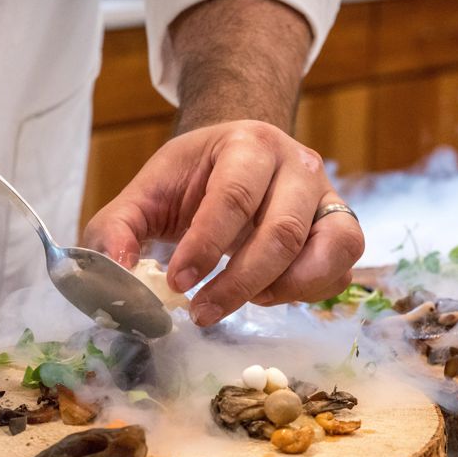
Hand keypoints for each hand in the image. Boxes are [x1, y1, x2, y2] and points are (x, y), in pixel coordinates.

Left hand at [83, 120, 363, 326]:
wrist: (241, 158)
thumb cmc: (194, 178)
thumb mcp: (147, 193)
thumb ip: (118, 229)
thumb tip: (115, 275)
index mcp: (248, 144)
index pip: (233, 197)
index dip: (205, 246)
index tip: (178, 284)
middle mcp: (298, 165)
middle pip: (282, 232)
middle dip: (239, 283)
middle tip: (202, 313)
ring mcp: (328, 197)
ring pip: (328, 250)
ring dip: (283, 290)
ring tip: (244, 301)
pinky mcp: (342, 228)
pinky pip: (340, 270)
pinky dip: (308, 293)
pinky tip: (269, 294)